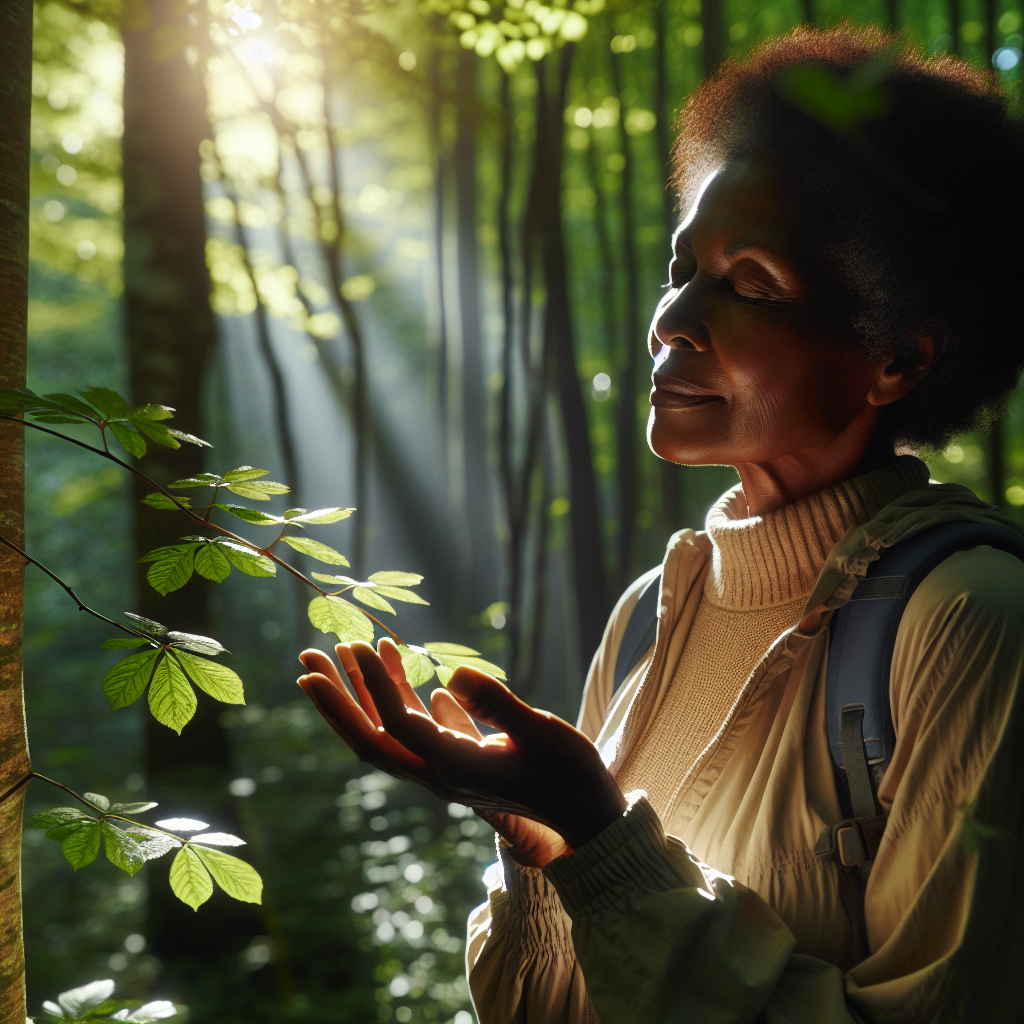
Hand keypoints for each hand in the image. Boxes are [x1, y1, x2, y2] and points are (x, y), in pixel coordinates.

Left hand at [297, 639, 626, 862]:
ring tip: (339, 651)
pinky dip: (401, 698)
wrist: (586, 814)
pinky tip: (402, 667)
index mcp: (455, 769)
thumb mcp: (541, 734)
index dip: (376, 686)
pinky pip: (416, 730)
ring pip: (387, 734)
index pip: (399, 725)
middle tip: (306, 658)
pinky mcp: (458, 762)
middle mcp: (439, 774)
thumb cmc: (569, 775)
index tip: (358, 644)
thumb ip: (498, 705)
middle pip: (371, 739)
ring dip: (359, 695)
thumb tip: (451, 675)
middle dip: (336, 700)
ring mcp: (445, 770)